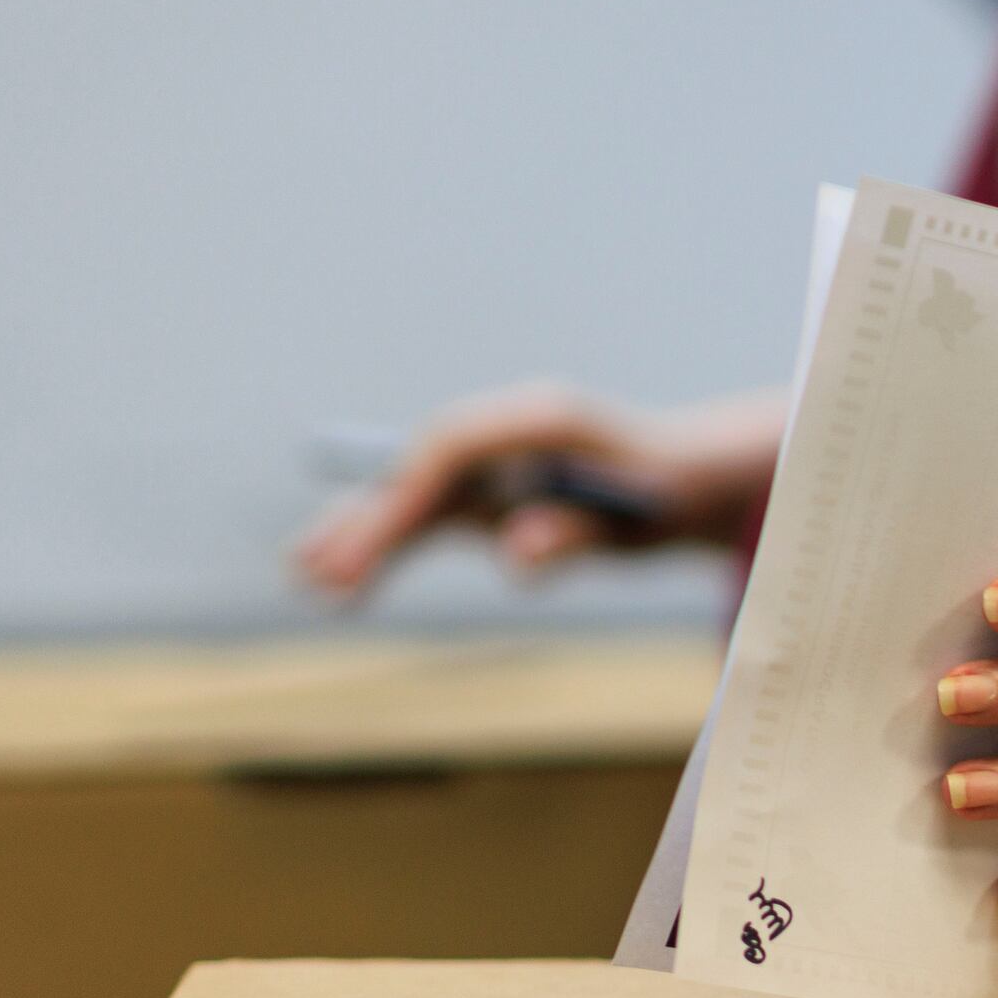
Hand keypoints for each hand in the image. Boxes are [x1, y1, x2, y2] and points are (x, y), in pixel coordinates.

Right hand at [292, 382, 778, 596]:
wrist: (690, 478)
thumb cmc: (667, 492)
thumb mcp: (637, 520)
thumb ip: (576, 534)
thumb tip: (515, 554)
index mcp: (542, 417)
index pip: (454, 444)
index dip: (408, 489)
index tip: (375, 540)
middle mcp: (506, 432)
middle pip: (421, 470)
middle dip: (371, 519)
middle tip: (317, 569)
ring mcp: (493, 463)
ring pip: (414, 495)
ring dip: (363, 533)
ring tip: (306, 577)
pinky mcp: (488, 494)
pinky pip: (427, 517)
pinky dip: (388, 544)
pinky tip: (341, 579)